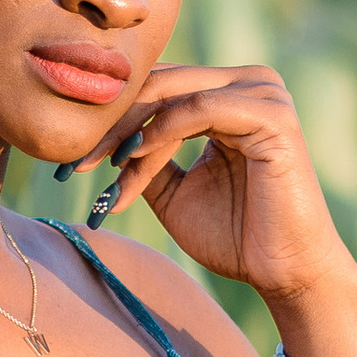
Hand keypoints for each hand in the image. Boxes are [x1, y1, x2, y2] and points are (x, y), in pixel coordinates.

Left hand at [87, 64, 356, 352]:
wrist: (284, 273)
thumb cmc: (237, 236)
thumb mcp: (173, 191)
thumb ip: (146, 158)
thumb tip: (99, 141)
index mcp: (231, 95)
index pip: (159, 88)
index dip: (112, 120)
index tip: (72, 158)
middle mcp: (250, 83)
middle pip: (162, 83)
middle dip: (113, 122)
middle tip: (75, 160)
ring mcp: (264, 94)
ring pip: (176, 93)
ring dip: (133, 130)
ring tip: (103, 166)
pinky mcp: (272, 115)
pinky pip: (202, 108)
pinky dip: (163, 130)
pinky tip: (134, 157)